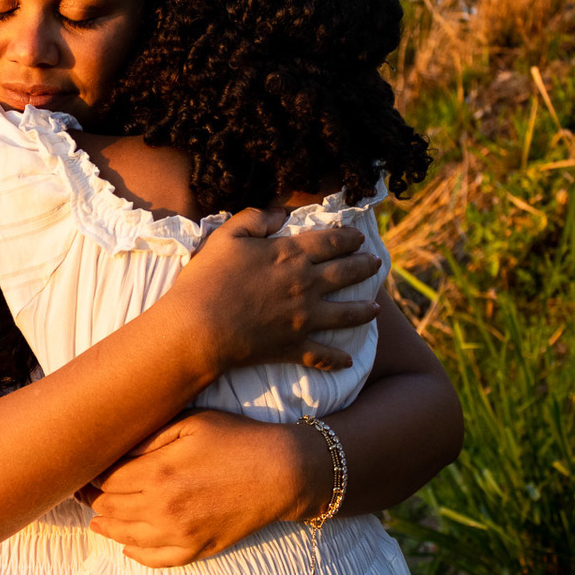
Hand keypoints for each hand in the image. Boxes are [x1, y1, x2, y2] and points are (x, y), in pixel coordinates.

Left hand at [78, 410, 319, 566]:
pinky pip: (155, 560)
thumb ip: (149, 437)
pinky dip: (135, 553)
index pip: (106, 480)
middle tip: (82, 492)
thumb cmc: (236, 438)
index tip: (84, 468)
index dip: (91, 475)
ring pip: (126, 536)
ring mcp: (179, 532)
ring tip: (96, 518)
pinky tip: (127, 544)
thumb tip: (115, 448)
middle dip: (93, 499)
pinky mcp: (196, 549)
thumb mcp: (190, 423)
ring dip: (106, 526)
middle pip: (111, 508)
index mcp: (158, 471)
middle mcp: (163, 507)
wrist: (280, 472)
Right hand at [174, 207, 381, 371]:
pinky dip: (337, 359)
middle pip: (345, 273)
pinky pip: (323, 355)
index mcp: (290, 255)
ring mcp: (304, 319)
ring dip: (364, 310)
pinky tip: (348, 361)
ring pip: (346, 314)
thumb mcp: (226, 236)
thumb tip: (280, 213)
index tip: (359, 238)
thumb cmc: (206, 279)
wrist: (198, 328)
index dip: (348, 238)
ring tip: (377, 308)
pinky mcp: (294, 347)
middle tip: (376, 264)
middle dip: (364, 267)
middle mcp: (305, 285)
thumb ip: (254, 218)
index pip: (330, 242)